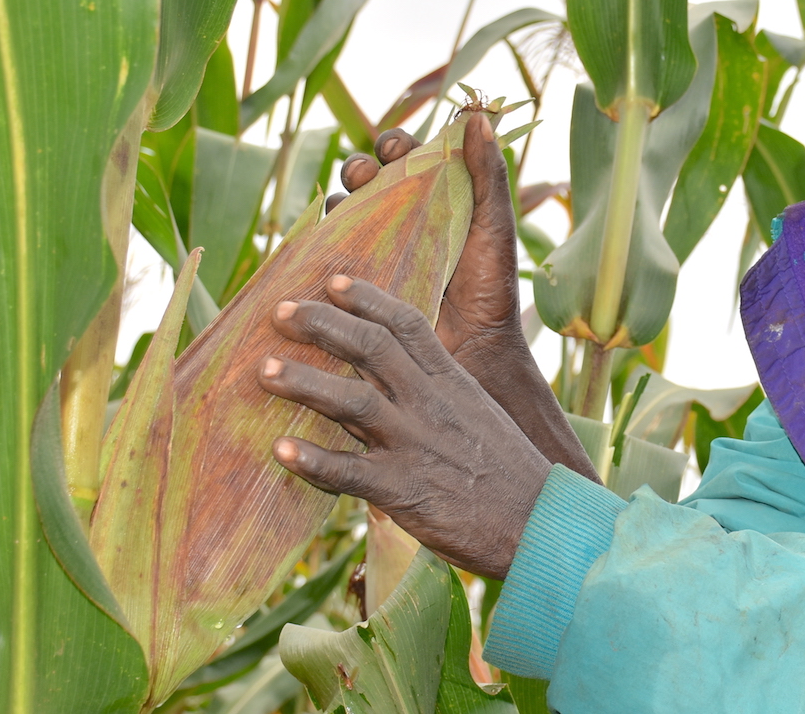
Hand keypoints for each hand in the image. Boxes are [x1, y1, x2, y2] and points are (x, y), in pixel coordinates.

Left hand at [258, 275, 549, 579]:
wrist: (542, 525)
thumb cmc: (511, 475)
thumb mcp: (480, 417)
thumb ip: (441, 395)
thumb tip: (404, 383)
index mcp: (451, 382)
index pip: (406, 324)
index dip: (366, 298)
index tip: (333, 280)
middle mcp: (429, 404)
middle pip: (370, 347)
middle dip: (322, 324)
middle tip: (281, 312)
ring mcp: (414, 445)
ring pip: (351, 400)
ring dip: (304, 383)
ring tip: (263, 371)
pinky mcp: (403, 490)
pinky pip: (348, 472)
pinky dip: (313, 460)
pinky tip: (281, 450)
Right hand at [336, 115, 528, 382]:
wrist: (474, 348)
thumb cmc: (490, 285)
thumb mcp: (494, 224)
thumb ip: (487, 172)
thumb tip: (479, 116)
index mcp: (434, 197)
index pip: (406, 155)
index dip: (395, 143)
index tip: (395, 147)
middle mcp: (401, 219)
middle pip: (366, 178)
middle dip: (358, 168)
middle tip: (364, 177)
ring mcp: (376, 248)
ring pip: (343, 211)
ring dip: (338, 201)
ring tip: (345, 210)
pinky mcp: (357, 279)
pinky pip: (328, 251)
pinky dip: (320, 239)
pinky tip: (323, 238)